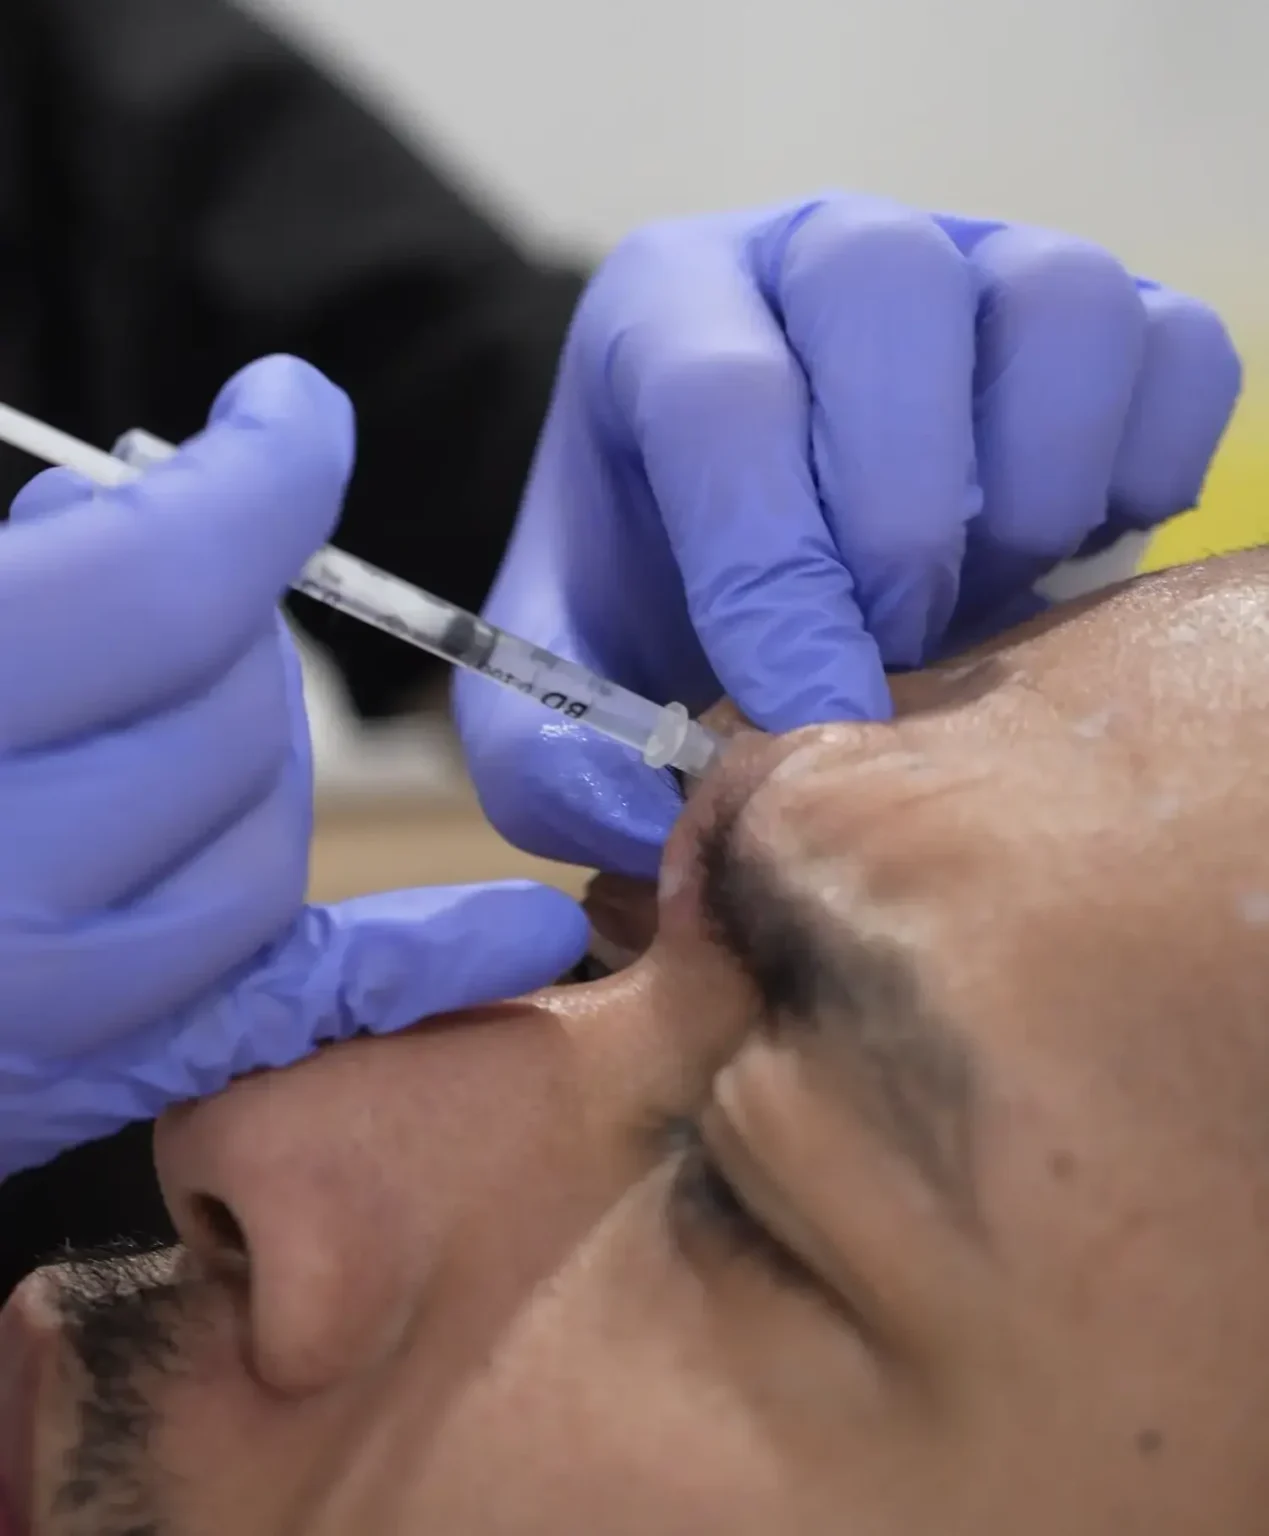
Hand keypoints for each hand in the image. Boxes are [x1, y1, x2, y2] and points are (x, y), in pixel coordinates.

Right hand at [0, 357, 585, 1176]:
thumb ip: (24, 575)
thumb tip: (129, 510)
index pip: (165, 580)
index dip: (260, 479)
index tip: (292, 417)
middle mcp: (2, 885)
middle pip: (231, 721)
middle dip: (223, 634)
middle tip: (162, 596)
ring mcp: (53, 1009)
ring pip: (263, 853)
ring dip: (251, 764)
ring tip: (175, 719)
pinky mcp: (93, 1081)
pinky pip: (289, 1012)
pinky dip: (413, 966)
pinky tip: (519, 938)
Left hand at [455, 196, 1241, 876]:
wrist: (754, 539)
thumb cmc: (653, 593)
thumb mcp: (563, 673)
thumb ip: (551, 751)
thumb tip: (653, 822)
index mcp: (667, 308)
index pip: (724, 399)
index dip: (773, 575)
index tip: (809, 724)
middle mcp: (820, 251)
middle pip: (890, 296)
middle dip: (901, 524)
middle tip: (893, 652)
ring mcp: (972, 258)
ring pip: (1057, 302)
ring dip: (1034, 496)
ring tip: (981, 603)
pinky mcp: (1093, 310)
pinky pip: (1175, 351)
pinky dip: (1146, 473)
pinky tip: (1068, 559)